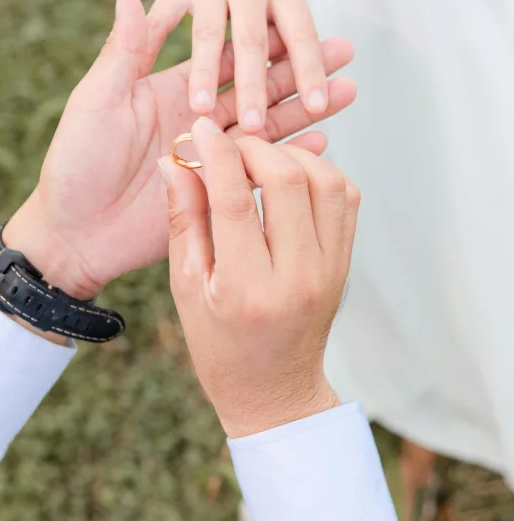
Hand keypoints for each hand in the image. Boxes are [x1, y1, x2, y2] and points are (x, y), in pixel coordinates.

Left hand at [4, 0, 355, 299]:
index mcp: (172, 90)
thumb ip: (124, 52)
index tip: (300, 21)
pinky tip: (323, 145)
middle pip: (259, 87)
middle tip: (344, 51)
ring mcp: (210, 158)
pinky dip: (291, 160)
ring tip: (347, 91)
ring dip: (306, 110)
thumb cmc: (76, 160)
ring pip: (269, 129)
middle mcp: (198, 120)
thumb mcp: (97, 100)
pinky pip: (260, 173)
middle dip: (301, 69)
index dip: (265, 40)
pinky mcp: (216, 195)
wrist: (72, 231)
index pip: (228, 57)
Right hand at [146, 0, 325, 133]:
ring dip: (205, 72)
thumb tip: (307, 69)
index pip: (302, 34)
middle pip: (253, 41)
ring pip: (208, 33)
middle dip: (254, 86)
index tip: (318, 107)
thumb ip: (289, 18)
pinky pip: (162, 18)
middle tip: (255, 125)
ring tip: (199, 109)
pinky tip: (143, 75)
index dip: (310, 70)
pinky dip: (151, 43)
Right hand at [164, 117, 359, 437]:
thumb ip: (183, 220)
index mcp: (248, 289)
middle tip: (228, 144)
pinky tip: (288, 176)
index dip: (215, 154)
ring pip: (327, 180)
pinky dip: (318, 172)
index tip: (200, 129)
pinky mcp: (345, 261)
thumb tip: (175, 163)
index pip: (233, 200)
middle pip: (288, 180)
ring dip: (291, 156)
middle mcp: (298, 276)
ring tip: (258, 160)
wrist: (276, 390)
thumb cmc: (219, 343)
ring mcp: (330, 269)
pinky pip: (345, 196)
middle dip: (253, 148)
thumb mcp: (186, 287)